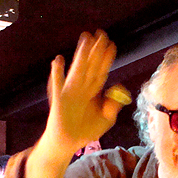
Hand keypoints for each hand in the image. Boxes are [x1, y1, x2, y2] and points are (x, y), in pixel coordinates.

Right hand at [46, 30, 127, 153]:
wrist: (70, 142)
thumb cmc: (87, 130)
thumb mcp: (106, 119)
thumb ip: (114, 105)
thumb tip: (120, 88)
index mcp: (93, 91)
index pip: (101, 70)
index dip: (106, 58)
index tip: (112, 44)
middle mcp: (82, 88)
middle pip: (91, 66)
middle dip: (95, 51)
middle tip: (100, 34)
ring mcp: (70, 92)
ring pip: (77, 70)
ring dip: (80, 55)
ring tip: (85, 39)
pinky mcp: (60, 100)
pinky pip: (57, 85)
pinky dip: (57, 73)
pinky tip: (58, 61)